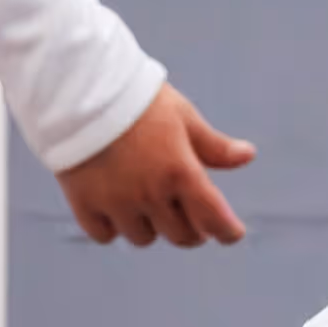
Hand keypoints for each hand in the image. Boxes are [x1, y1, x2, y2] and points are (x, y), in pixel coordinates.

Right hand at [55, 83, 255, 247]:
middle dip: (191, 228)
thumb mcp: (183, 117)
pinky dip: (113, 226)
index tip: (231, 234)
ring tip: (146, 202)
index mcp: (181, 172)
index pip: (214, 219)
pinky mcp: (84, 204)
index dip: (228, 232)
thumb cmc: (138, 100)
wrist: (79, 88)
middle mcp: (151, 194)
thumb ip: (214, 146)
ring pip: (143, 238)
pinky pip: (105, 235)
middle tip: (188, 215)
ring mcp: (116, 202)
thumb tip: (248, 156)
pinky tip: (115, 208)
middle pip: (181, 236)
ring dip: (150, 226)